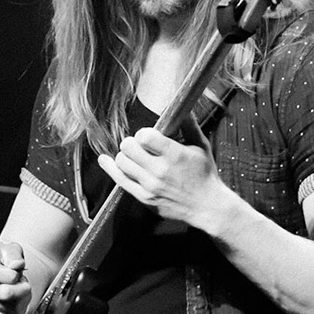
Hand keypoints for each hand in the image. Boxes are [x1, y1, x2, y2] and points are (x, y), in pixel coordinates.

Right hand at [0, 240, 30, 313]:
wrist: (5, 272)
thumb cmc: (8, 260)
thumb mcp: (13, 250)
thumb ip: (15, 254)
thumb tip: (16, 265)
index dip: (12, 274)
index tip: (17, 273)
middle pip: (4, 293)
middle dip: (20, 289)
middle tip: (21, 283)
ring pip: (9, 307)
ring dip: (19, 299)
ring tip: (16, 289)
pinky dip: (15, 310)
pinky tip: (13, 300)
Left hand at [96, 127, 232, 229]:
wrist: (207, 206)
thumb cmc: (205, 174)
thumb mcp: (201, 146)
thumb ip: (189, 125)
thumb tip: (181, 106)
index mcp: (175, 155)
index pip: (145, 136)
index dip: (144, 133)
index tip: (149, 136)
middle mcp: (160, 170)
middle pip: (128, 147)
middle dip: (132, 142)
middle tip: (139, 145)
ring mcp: (150, 186)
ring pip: (122, 162)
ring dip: (125, 155)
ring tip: (134, 156)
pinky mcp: (144, 198)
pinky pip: (120, 181)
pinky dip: (111, 168)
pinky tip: (106, 161)